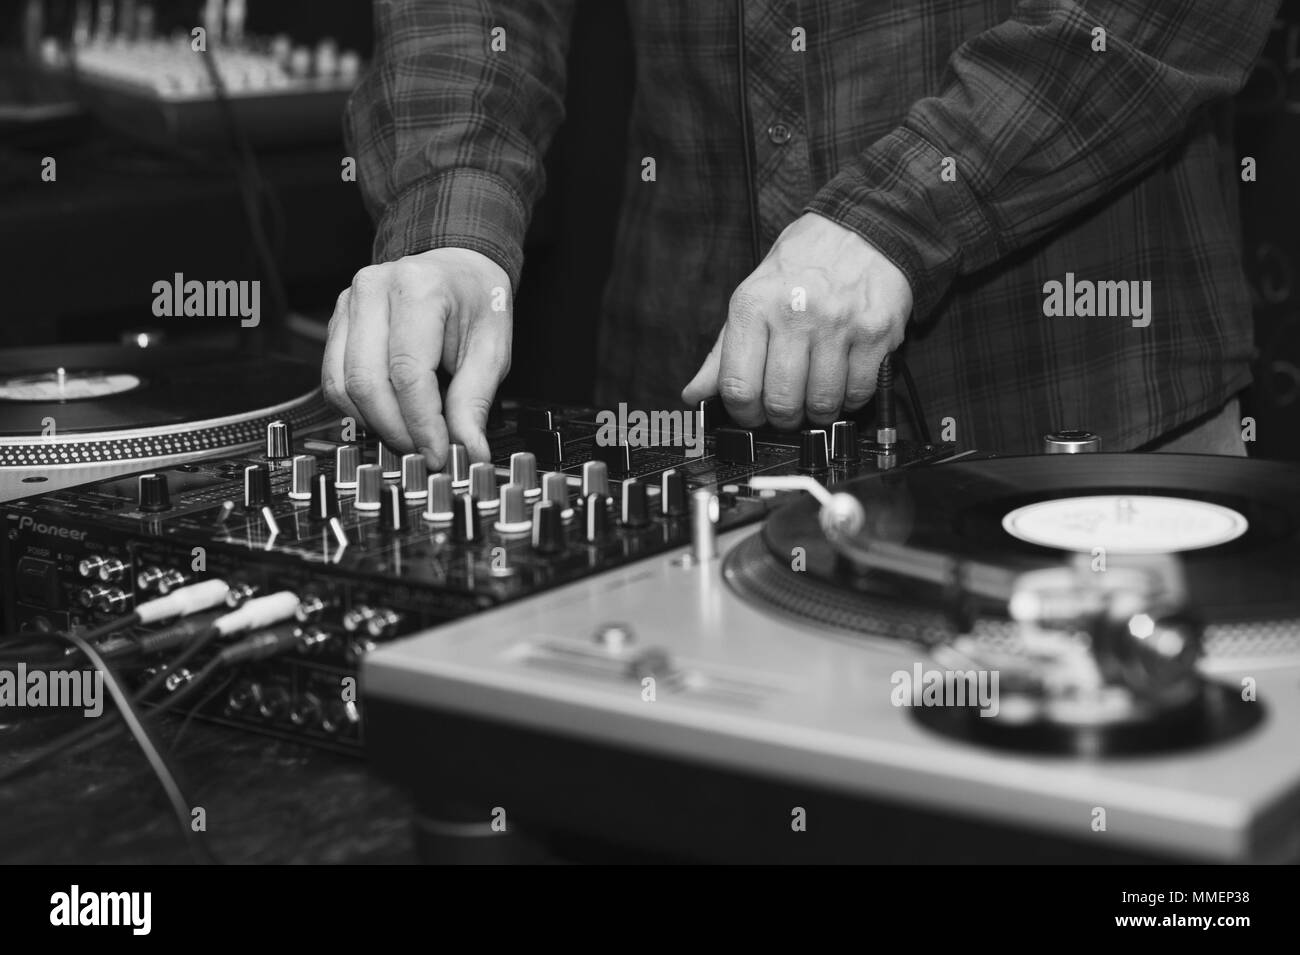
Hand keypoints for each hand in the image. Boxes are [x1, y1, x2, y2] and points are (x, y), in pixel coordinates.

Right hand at [321, 248, 511, 465]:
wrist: (459, 269)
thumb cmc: (477, 303)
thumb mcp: (491, 350)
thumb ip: (475, 402)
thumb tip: (469, 449)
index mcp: (419, 288)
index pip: (407, 372)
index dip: (420, 423)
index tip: (437, 453)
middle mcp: (374, 289)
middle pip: (367, 381)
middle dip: (395, 429)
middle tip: (422, 452)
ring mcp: (349, 303)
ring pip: (341, 385)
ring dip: (373, 424)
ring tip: (408, 438)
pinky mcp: (337, 321)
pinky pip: (333, 379)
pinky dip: (357, 409)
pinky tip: (387, 418)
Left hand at [682, 213, 912, 428]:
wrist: (859, 229)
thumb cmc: (800, 266)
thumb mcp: (751, 298)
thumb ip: (723, 352)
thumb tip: (695, 394)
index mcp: (753, 306)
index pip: (738, 387)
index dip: (744, 415)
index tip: (752, 415)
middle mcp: (794, 314)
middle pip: (781, 403)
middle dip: (782, 419)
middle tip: (787, 410)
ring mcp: (838, 325)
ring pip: (822, 403)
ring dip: (818, 412)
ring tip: (816, 396)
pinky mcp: (875, 333)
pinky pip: (859, 391)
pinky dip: (850, 399)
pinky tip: (843, 382)